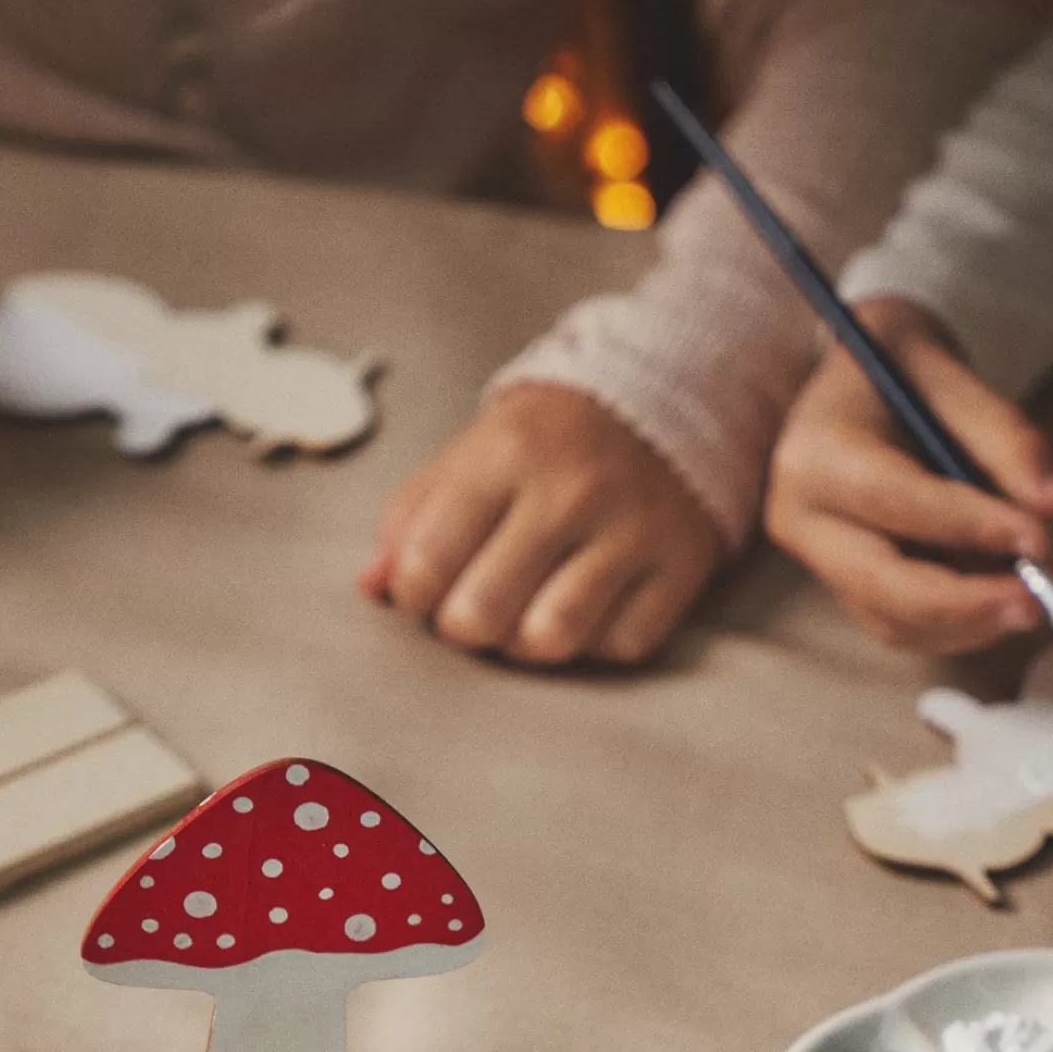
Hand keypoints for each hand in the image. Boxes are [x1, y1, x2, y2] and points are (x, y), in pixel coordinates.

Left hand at [361, 383, 719, 666]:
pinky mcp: (680, 564)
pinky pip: (621, 645)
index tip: (430, 587)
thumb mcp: (468, 458)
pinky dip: (596, 642)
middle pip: (483, 614)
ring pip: (553, 638)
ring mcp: (632, 528)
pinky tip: (589, 606)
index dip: (415, 595)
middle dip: (466, 628)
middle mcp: (571, 489)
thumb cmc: (543, 447)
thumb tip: (373, 586)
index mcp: (504, 453)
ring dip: (527, 644)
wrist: (658, 406)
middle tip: (476, 609)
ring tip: (526, 616)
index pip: (426, 562)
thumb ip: (409, 519)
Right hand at [765, 295, 1052, 653]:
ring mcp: (818, 562)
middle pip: (884, 586)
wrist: (855, 385)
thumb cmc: (902, 368)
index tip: (1042, 541)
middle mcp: (802, 519)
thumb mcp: (954, 374)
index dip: (972, 528)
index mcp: (815, 454)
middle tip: (1041, 603)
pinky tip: (1003, 602)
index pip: (897, 501)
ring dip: (972, 624)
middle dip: (968, 604)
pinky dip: (960, 627)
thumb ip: (1006, 439)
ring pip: (896, 620)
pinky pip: (903, 627)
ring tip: (1037, 599)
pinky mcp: (843, 588)